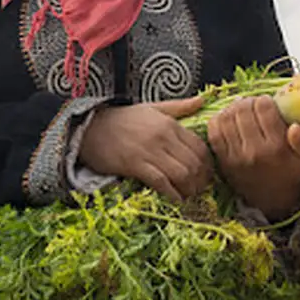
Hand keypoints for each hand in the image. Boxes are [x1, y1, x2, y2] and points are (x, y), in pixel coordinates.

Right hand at [78, 96, 211, 203]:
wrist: (91, 127)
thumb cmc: (123, 119)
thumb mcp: (153, 108)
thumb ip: (179, 107)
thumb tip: (203, 100)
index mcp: (170, 124)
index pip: (200, 146)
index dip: (208, 164)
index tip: (208, 175)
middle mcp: (163, 137)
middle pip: (194, 163)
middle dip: (201, 180)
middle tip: (200, 189)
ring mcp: (148, 151)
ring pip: (181, 173)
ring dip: (189, 188)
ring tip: (189, 194)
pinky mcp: (134, 164)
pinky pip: (160, 182)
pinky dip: (172, 193)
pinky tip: (175, 199)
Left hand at [208, 96, 299, 220]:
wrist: (271, 202)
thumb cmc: (291, 176)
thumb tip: (295, 126)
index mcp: (275, 148)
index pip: (264, 109)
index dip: (265, 100)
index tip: (268, 104)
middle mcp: (253, 151)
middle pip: (243, 110)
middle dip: (248, 102)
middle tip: (253, 105)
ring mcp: (235, 156)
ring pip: (226, 118)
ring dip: (233, 108)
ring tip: (241, 110)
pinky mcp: (222, 160)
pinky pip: (214, 132)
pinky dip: (218, 120)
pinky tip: (228, 120)